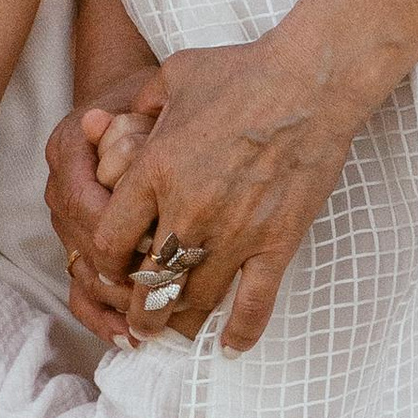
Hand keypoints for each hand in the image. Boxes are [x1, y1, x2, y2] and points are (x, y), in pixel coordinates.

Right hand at [46, 74, 163, 343]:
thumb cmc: (148, 99)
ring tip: (151, 327)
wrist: (126, 103)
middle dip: (124, 276)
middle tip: (163, 297)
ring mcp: (66, 223)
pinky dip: (103, 316)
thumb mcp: (148, 95)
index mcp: (69, 148)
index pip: (83, 200)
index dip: (115, 229)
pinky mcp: (78, 247)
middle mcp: (60, 190)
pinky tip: (129, 337)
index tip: (154, 247)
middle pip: (83, 247)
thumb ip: (129, 116)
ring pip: (81, 274)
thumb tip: (99, 121)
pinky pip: (80, 290)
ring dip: (117, 303)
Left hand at [89, 37, 359, 351]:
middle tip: (137, 325)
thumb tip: (125, 118)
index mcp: (154, 173)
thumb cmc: (242, 71)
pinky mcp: (276, 243)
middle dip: (137, 311)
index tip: (112, 270)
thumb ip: (142, 104)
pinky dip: (240, 331)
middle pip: (147, 284)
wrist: (310, 81)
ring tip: (172, 335)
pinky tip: (230, 347)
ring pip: (193, 301)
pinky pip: (254, 303)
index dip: (106, 264)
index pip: (111, 241)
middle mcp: (187, 211)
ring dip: (177, 325)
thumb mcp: (173, 75)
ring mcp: (233, 232)